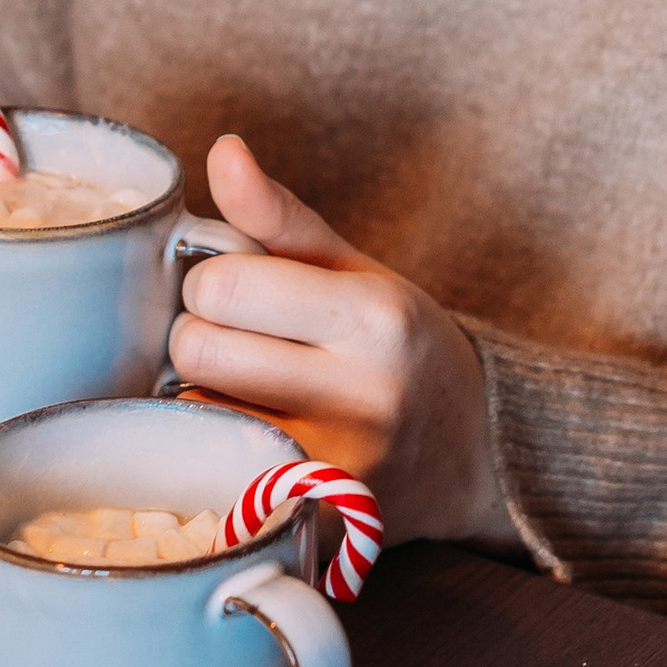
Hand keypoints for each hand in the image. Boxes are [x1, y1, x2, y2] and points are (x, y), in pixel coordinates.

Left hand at [168, 136, 515, 553]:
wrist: (472, 453)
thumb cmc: (399, 347)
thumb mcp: (355, 270)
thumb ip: (278, 216)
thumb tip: (222, 149)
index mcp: (376, 315)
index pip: (221, 283)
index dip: (215, 283)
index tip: (243, 295)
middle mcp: (365, 393)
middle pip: (198, 348)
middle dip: (203, 337)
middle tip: (243, 345)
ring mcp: (341, 465)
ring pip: (195, 409)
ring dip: (205, 395)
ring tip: (253, 392)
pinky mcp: (317, 517)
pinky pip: (213, 465)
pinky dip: (215, 446)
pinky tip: (248, 437)